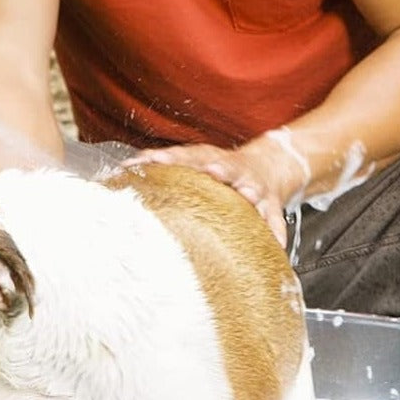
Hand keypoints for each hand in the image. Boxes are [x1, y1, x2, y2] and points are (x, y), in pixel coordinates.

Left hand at [133, 138, 302, 245]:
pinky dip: (275, 232)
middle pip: (224, 166)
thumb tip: (123, 168)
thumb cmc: (220, 169)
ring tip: (248, 197)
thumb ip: (164, 165)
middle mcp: (233, 170)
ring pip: (252, 188)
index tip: (153, 160)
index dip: (170, 158)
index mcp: (209, 159)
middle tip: (212, 171)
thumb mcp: (195, 162)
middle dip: (219, 169)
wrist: (267, 168)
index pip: (187, 155)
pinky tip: (275, 243)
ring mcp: (254, 187)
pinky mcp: (271, 205)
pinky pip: (274, 220)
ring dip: (249, 193)